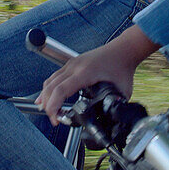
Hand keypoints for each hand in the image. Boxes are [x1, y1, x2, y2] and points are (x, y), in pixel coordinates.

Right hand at [37, 25, 157, 122]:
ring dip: (46, 96)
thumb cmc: (122, 66)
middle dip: (48, 105)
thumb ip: (116, 106)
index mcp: (85, 73)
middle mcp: (75, 66)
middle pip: (51, 87)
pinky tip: (47, 96)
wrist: (123, 50)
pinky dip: (49, 88)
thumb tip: (113, 119)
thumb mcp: (123, 90)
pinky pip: (55, 76)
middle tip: (54, 119)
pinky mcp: (72, 63)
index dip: (54, 107)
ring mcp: (72, 63)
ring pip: (50, 81)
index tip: (56, 119)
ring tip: (47, 111)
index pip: (60, 90)